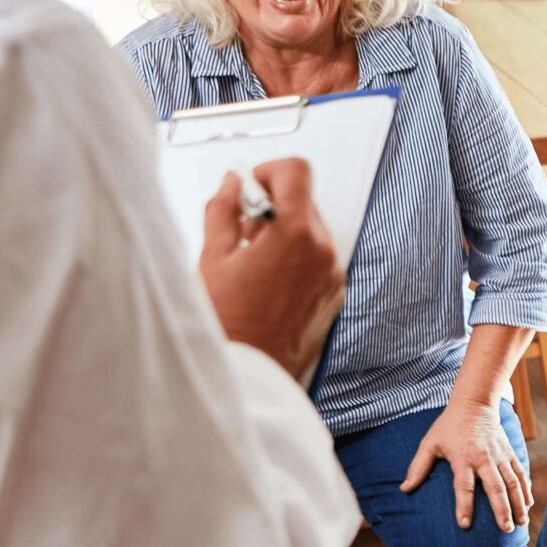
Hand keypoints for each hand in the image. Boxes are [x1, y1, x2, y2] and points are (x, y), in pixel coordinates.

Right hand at [199, 160, 343, 380]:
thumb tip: (231, 185)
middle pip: (304, 202)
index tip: (251, 186)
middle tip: (241, 230)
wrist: (247, 375)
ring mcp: (332, 275)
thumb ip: (223, 210)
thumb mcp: (212, 258)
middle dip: (272, 207)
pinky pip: (318, 260)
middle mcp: (323, 251)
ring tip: (250, 262)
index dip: (269, 171)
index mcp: (296, 234)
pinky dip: (295, 259)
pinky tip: (266, 281)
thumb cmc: (228, 327)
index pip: (297, 171)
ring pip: (311, 231)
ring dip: (283, 234)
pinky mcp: (334, 295)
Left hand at [401, 399, 531, 530]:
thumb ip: (418, 467)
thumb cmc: (449, 426)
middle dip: (502, 509)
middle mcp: (484, 458)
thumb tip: (404, 489)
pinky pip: (520, 473)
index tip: (465, 525)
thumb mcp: (430, 443)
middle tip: (506, 529)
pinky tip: (529, 505)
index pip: (464, 486)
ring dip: (518, 503)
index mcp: (463, 457)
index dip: (464, 505)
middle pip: (495, 487)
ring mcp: (500, 456)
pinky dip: (526, 489)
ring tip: (521, 523)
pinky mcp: (509, 453)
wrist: (475, 404)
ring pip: (512, 482)